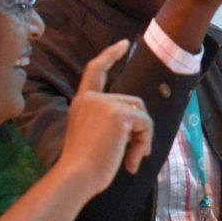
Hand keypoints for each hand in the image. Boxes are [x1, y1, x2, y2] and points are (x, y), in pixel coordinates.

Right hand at [56, 39, 152, 195]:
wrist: (76, 176)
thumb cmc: (83, 167)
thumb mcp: (93, 136)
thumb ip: (109, 123)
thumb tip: (139, 124)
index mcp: (82, 102)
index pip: (96, 70)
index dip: (110, 56)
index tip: (124, 44)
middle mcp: (92, 98)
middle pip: (133, 103)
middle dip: (138, 130)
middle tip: (132, 157)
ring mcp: (106, 104)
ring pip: (141, 115)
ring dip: (142, 139)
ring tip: (131, 160)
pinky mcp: (119, 114)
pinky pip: (145, 124)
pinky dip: (144, 143)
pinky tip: (131, 162)